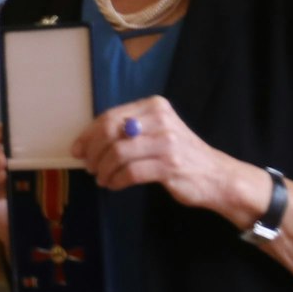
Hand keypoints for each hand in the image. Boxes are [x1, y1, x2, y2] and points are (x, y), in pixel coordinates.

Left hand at [72, 95, 242, 211]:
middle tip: (88, 166)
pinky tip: (114, 184)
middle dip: (93, 152)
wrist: (216, 175)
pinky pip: (130, 173)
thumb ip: (128, 130)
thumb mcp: (156, 131)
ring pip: (117, 153)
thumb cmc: (180, 154)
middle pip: (110, 132)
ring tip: (102, 178)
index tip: (77, 149)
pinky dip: (116, 180)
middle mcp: (160, 119)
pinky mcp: (170, 166)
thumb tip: (87, 142)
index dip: (88, 134)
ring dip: (103, 169)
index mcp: (154, 107)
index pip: (110, 116)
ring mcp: (166, 142)